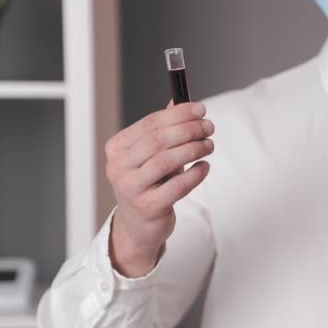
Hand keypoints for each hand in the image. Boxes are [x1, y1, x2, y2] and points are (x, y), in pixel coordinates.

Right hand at [105, 101, 213, 276]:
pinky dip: (195, 174)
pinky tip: (204, 167)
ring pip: (167, 161)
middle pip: (158, 141)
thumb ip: (164, 130)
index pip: (150, 124)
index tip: (201, 109)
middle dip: (188, 130)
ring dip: (193, 149)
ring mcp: (131, 188)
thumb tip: (182, 102)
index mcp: (117, 148)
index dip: (178, 114)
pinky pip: (177, 186)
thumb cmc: (149, 183)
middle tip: (209, 127)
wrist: (139, 225)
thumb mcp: (152, 155)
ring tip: (209, 145)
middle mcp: (118, 167)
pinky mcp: (148, 207)